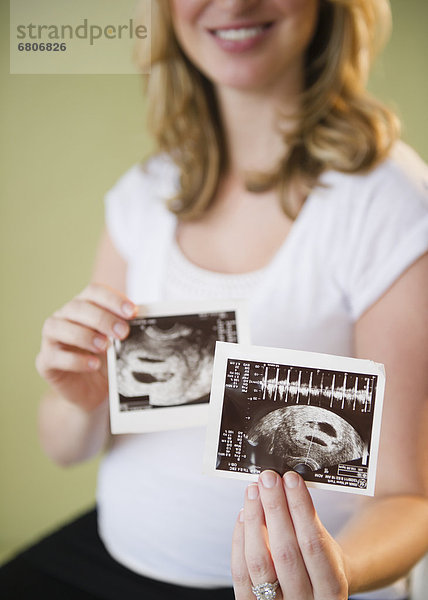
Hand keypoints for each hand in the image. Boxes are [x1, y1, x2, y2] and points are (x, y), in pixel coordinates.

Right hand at [36, 283, 136, 410]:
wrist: (93, 391)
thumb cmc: (107, 360)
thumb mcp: (120, 343)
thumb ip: (125, 328)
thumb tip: (142, 317)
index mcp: (83, 306)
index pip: (94, 292)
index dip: (113, 299)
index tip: (132, 312)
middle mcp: (64, 317)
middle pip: (78, 307)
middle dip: (102, 318)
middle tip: (123, 332)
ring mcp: (51, 338)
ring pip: (58, 327)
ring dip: (84, 335)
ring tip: (105, 346)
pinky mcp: (45, 361)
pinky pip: (54, 355)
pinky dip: (75, 360)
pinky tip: (93, 364)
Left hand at [231, 470, 349, 599]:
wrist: (314, 594)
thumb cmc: (320, 564)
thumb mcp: (328, 549)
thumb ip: (309, 523)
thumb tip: (286, 483)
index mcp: (331, 588)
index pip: (313, 544)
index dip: (300, 508)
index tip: (291, 480)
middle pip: (285, 552)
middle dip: (275, 508)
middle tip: (269, 479)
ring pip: (259, 562)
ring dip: (254, 519)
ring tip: (254, 491)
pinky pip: (241, 572)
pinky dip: (241, 539)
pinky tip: (244, 515)